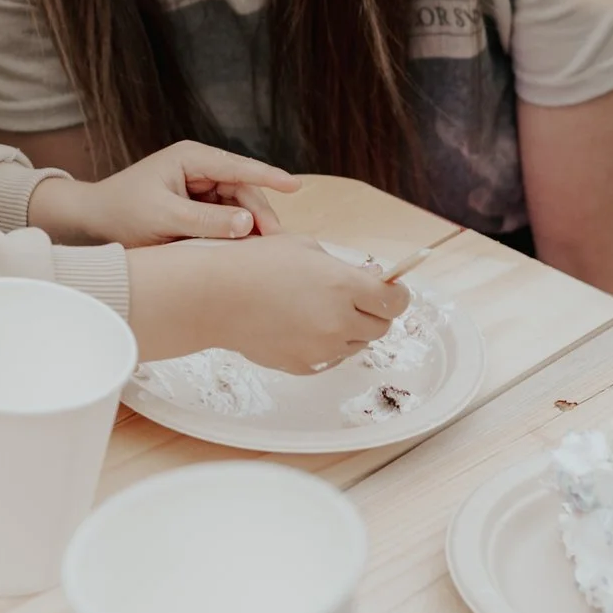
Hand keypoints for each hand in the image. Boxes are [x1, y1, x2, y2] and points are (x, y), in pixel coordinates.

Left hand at [28, 141, 296, 246]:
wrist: (90, 224)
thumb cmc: (122, 213)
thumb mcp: (165, 217)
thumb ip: (207, 221)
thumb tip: (249, 223)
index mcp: (190, 158)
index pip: (238, 167)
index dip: (268, 176)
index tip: (295, 185)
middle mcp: (198, 169)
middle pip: (242, 190)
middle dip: (259, 214)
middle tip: (275, 244)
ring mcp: (198, 188)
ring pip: (237, 207)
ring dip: (249, 228)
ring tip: (263, 252)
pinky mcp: (195, 208)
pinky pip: (224, 220)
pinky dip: (235, 235)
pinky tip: (245, 252)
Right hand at [125, 235, 408, 373]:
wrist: (214, 295)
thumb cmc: (255, 262)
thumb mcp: (305, 248)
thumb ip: (344, 266)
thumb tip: (370, 279)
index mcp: (343, 285)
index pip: (395, 301)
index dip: (398, 294)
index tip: (392, 290)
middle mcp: (338, 319)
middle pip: (381, 326)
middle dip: (375, 312)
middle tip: (356, 298)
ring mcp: (321, 346)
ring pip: (356, 344)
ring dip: (349, 328)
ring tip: (320, 309)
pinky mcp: (304, 364)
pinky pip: (330, 357)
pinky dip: (325, 344)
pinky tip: (302, 325)